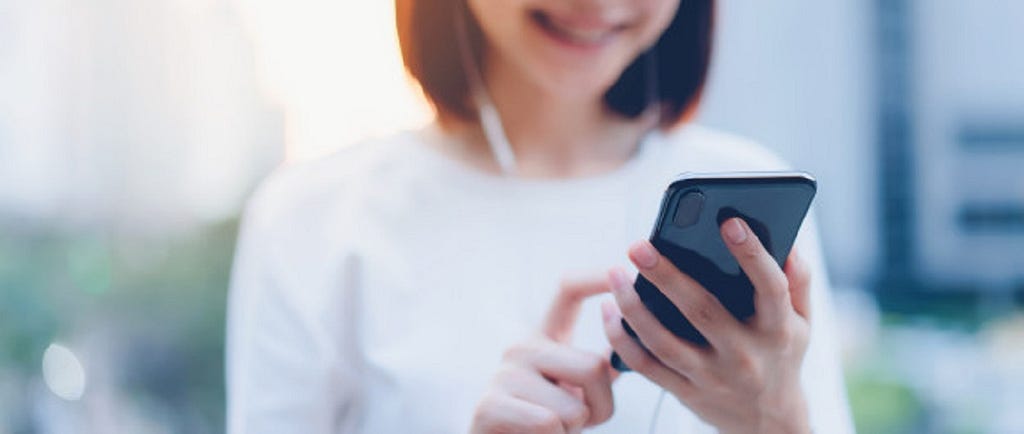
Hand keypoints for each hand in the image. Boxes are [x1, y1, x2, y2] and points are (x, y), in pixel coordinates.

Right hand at [470, 279, 616, 433]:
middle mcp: (521, 346)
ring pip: (574, 406)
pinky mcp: (490, 404)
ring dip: (574, 430)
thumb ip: (601, 365)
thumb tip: (636, 332)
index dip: (596, 276)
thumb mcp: (576, 389)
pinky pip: (549, 424)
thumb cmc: (546, 423)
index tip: (621, 266)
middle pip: (592, 366)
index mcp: (544, 336)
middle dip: (601, 406)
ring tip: (553, 430)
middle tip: (581, 420)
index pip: (568, 290)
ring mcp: (503, 373)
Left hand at [602, 217, 812, 433]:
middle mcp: (744, 355)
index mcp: (777, 330)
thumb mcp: (803, 322)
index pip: (769, 288)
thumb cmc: (782, 356)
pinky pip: (647, 366)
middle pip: (702, 312)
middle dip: (668, 277)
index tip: (729, 221)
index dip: (752, 255)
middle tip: (639, 246)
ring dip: (634, 308)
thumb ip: (797, 280)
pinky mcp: (686, 392)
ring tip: (614, 274)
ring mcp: (712, 377)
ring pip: (665, 342)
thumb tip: (789, 239)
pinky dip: (622, 340)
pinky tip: (607, 311)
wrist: (770, 423)